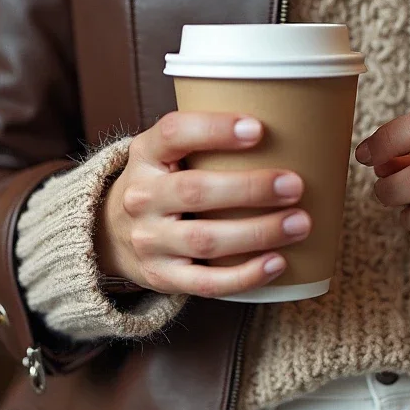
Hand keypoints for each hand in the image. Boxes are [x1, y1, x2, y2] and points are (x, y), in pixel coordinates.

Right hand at [96, 112, 311, 297]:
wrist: (109, 236)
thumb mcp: (164, 154)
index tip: (259, 128)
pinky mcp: (163, 277)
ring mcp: (150, 242)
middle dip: (251, 188)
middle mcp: (142, 198)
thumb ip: (205, 141)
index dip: (215, 129)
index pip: (174, 133)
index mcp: (145, 156)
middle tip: (295, 185)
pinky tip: (278, 262)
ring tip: (300, 223)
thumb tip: (290, 126)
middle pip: (196, 191)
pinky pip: (207, 282)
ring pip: (206, 239)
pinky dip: (246, 275)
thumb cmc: (160, 186)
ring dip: (258, 232)